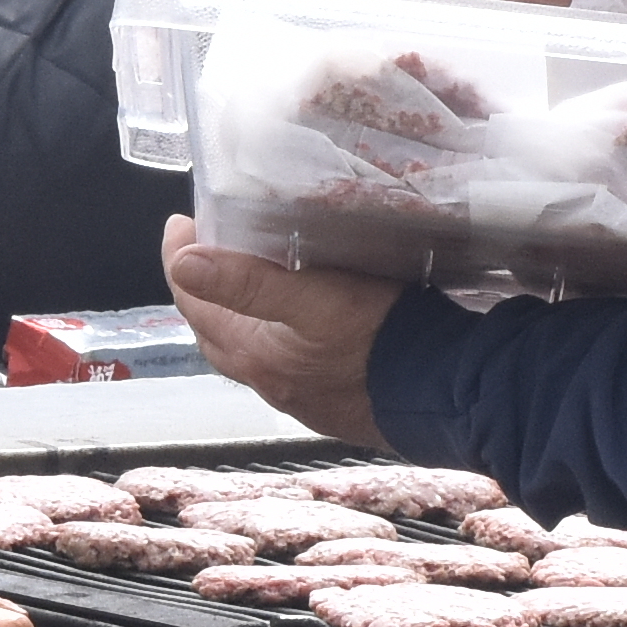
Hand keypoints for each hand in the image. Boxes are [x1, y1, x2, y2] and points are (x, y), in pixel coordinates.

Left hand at [159, 212, 400, 448]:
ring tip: (246, 278)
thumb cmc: (385, 339)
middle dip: (202, 290)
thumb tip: (185, 263)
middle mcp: (270, 383)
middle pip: (214, 331)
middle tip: (205, 248)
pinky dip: (273, 338)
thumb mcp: (315, 298)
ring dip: (238, 315)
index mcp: (255, 356)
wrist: (447, 392)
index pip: (194, 304)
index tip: (179, 224)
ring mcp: (301, 397)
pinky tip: (295, 323)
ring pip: (249, 351)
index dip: (179, 261)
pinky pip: (285, 365)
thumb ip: (249, 282)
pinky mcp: (333, 401)